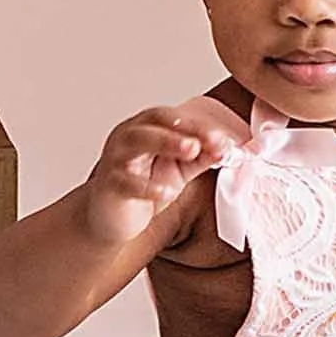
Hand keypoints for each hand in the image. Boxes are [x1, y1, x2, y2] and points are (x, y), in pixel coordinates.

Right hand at [81, 101, 238, 247]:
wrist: (109, 218)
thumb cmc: (141, 187)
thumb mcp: (177, 170)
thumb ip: (200, 158)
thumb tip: (226, 148)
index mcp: (145, 128)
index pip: (172, 118)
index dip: (198, 125)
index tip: (222, 138)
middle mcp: (128, 137)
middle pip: (154, 122)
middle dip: (183, 128)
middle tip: (207, 139)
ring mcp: (115, 159)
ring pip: (137, 142)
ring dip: (166, 142)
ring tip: (191, 151)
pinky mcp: (109, 185)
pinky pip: (127, 182)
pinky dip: (147, 186)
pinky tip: (166, 192)